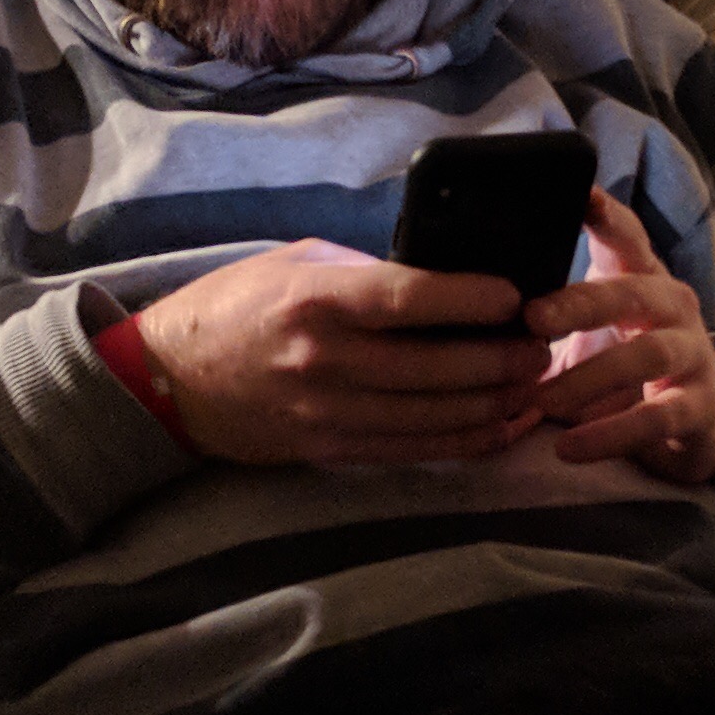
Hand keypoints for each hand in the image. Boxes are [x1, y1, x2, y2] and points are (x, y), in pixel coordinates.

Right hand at [132, 244, 548, 469]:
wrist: (170, 380)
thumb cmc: (237, 306)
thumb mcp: (296, 262)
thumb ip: (365, 270)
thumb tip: (441, 270)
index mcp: (317, 300)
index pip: (409, 299)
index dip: (472, 299)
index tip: (516, 296)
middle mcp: (325, 361)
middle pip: (437, 368)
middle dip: (503, 358)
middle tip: (543, 343)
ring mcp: (330, 412)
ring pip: (435, 417)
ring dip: (496, 402)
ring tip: (532, 382)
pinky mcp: (333, 449)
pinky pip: (415, 451)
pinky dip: (466, 440)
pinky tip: (500, 424)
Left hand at [521, 192, 714, 484]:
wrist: (705, 418)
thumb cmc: (628, 361)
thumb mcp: (593, 330)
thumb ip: (548, 313)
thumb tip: (467, 306)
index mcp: (642, 277)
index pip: (626, 236)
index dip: (605, 214)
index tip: (578, 193)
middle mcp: (672, 306)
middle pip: (630, 293)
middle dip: (580, 302)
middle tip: (531, 316)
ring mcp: (691, 355)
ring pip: (645, 356)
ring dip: (589, 377)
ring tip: (541, 399)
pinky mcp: (698, 409)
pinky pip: (655, 419)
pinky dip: (609, 435)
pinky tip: (569, 447)